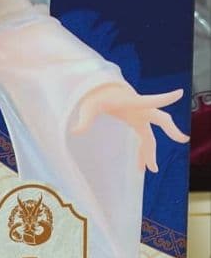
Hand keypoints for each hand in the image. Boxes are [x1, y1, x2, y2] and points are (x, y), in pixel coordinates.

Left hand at [72, 83, 188, 171]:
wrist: (97, 88)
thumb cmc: (95, 95)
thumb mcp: (88, 106)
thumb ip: (84, 119)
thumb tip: (75, 131)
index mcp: (131, 102)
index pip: (150, 99)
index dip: (164, 97)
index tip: (179, 93)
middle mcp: (139, 109)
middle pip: (160, 119)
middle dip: (171, 129)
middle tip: (182, 139)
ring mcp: (139, 115)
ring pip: (150, 135)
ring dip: (151, 151)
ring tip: (151, 169)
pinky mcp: (135, 120)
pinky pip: (144, 138)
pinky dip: (143, 151)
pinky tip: (140, 166)